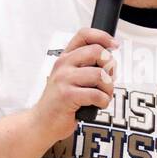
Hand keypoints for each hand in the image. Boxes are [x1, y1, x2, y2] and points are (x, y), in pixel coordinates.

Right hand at [31, 27, 117, 141]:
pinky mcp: (67, 96)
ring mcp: (64, 79)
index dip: (103, 37)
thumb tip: (110, 61)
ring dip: (108, 88)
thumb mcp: (70, 78)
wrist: (41, 122)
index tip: (114, 45)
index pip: (84, 35)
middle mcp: (63, 65)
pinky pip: (97, 94)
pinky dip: (103, 101)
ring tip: (103, 96)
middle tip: (107, 80)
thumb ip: (86, 67)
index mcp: (65, 58)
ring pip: (100, 74)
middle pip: (97, 52)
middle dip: (110, 67)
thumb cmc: (60, 102)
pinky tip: (98, 105)